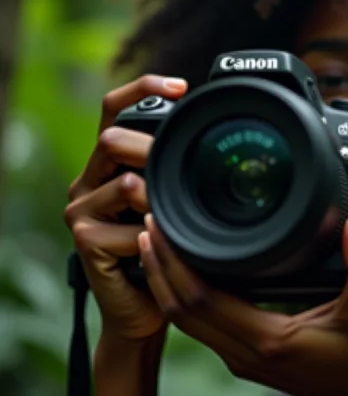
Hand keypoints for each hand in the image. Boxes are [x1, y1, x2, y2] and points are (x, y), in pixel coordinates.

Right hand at [64, 74, 187, 342]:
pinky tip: (163, 248)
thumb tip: (217, 138)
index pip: (113, 108)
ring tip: (176, 223)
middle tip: (186, 170)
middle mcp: (89, 180)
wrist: (147, 308)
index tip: (184, 87)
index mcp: (110, 164)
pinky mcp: (85, 240)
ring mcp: (81, 210)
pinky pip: (131, 225)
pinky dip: (158, 238)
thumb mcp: (176, 202)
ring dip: (162, 202)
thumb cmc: (168, 251)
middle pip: (112, 138)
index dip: (144, 88)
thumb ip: (179, 171)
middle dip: (154, 151)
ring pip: (127, 182)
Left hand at [139, 212, 347, 395]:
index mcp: (268, 339)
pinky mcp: (243, 357)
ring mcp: (240, 359)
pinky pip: (199, 325)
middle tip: (148, 225)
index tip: (162, 228)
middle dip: (159, 268)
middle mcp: (245, 353)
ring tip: (155, 243)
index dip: (174, 264)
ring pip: (185, 320)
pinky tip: (183, 273)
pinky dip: (182, 297)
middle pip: (181, 310)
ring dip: (165, 283)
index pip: (201, 299)